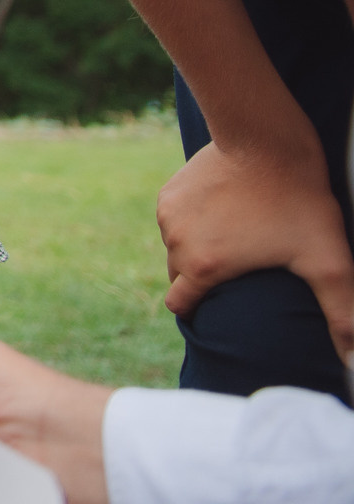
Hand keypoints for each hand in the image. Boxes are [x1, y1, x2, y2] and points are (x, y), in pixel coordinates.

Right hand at [158, 136, 353, 358]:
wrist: (266, 139)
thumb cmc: (298, 201)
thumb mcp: (328, 261)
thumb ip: (342, 314)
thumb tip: (353, 364)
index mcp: (204, 267)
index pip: (180, 306)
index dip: (198, 311)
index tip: (218, 307)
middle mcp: (176, 243)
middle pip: (178, 276)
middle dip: (201, 278)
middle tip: (238, 269)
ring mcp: (168, 214)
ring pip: (176, 247)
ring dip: (196, 248)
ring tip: (233, 239)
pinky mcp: (169, 191)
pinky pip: (174, 219)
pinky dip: (192, 222)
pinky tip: (222, 212)